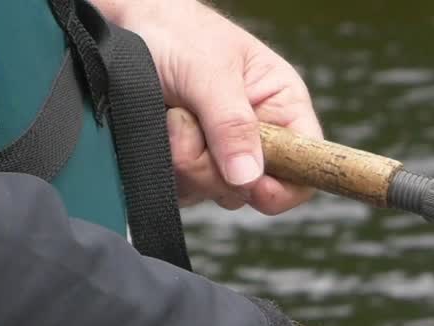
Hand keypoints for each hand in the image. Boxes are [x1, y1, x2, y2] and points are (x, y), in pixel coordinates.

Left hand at [94, 0, 320, 213]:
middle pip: (254, 188)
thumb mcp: (208, 72)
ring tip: (173, 117)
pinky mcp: (193, 166)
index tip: (256, 187)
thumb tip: (248, 176)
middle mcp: (258, 135)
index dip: (287, 185)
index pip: (306, 162)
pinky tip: (161, 132)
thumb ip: (231, 123)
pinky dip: (167, 168)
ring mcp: (224, 155)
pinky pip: (186, 191)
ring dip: (185, 162)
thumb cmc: (177, 32)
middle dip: (214, 167)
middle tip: (188, 124)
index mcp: (282, 106)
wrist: (127, 26)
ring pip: (215, 191)